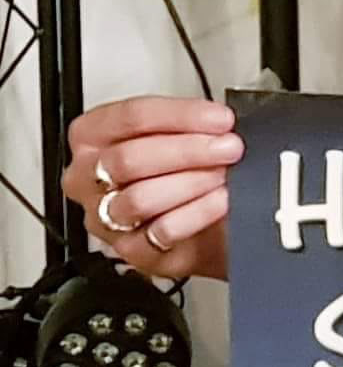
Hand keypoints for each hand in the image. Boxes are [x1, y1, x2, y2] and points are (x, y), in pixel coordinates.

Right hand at [63, 96, 241, 280]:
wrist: (207, 227)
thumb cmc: (185, 175)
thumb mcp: (182, 138)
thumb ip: (190, 126)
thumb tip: (219, 121)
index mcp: (92, 137)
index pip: (129, 117)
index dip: (181, 116)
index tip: (220, 119)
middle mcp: (88, 177)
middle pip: (129, 158)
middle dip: (188, 150)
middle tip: (229, 148)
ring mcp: (105, 217)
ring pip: (139, 198)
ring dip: (191, 182)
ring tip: (225, 175)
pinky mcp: (131, 250)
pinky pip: (161, 231)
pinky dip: (197, 213)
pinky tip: (220, 201)